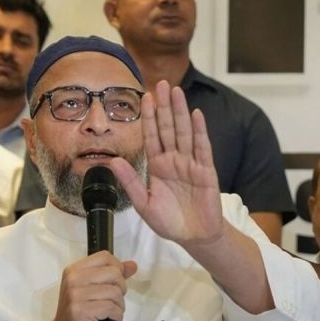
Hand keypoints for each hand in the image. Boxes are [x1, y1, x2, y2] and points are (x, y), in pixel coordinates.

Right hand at [41, 252, 136, 320]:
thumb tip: (132, 265)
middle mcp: (73, 279)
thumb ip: (114, 276)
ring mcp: (75, 295)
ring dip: (120, 306)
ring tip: (112, 313)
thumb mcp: (95, 290)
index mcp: (75, 270)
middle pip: (114, 273)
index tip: (115, 283)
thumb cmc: (81, 313)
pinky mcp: (80, 311)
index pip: (105, 257)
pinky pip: (111, 308)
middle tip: (114, 301)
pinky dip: (117, 315)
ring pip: (115, 292)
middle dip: (121, 289)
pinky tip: (112, 320)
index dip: (118, 269)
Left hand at [109, 80, 222, 246]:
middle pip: (168, 128)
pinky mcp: (206, 171)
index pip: (152, 137)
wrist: (194, 237)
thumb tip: (113, 161)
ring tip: (176, 91)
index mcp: (157, 167)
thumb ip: (130, 182)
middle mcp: (174, 161)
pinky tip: (196, 115)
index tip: (145, 97)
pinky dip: (199, 131)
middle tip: (161, 84)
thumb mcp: (144, 204)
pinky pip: (202, 147)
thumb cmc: (170, 222)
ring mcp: (190, 164)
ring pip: (184, 133)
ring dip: (180, 112)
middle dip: (164, 106)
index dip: (149, 117)